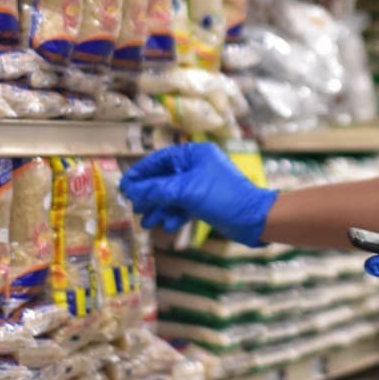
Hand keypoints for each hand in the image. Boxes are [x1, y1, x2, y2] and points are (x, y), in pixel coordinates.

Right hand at [120, 142, 277, 245]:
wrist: (254, 219)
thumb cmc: (221, 197)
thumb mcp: (185, 191)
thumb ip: (155, 190)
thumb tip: (130, 190)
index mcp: (194, 153)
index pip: (160, 159)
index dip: (140, 173)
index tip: (124, 187)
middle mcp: (198, 165)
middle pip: (164, 178)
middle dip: (149, 195)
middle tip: (135, 208)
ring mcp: (202, 183)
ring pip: (173, 194)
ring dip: (160, 208)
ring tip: (147, 222)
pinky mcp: (207, 200)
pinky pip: (184, 205)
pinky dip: (175, 214)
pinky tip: (168, 226)